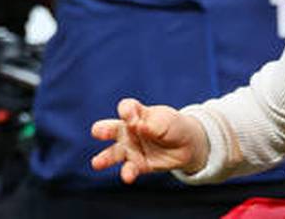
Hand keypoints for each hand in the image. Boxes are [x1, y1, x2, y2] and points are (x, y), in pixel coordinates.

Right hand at [89, 98, 205, 182]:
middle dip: (103, 130)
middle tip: (98, 131)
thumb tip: (138, 126)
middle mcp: (128, 132)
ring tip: (97, 163)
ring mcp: (130, 149)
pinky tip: (128, 176)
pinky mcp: (137, 165)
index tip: (133, 118)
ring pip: (113, 153)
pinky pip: (129, 169)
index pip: (126, 108)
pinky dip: (127, 173)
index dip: (127, 111)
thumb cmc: (173, 126)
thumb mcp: (167, 121)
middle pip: (110, 129)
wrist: (187, 144)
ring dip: (104, 158)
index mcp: (136, 114)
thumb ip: (152, 124)